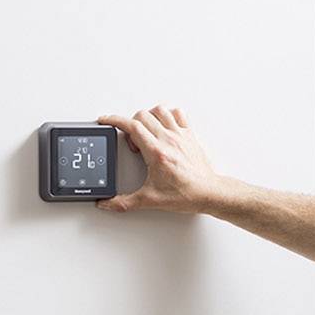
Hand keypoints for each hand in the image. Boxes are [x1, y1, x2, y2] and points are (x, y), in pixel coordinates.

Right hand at [96, 106, 229, 213]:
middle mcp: (169, 139)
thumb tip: (107, 203)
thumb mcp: (150, 200)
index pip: (132, 126)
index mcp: (156, 152)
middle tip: (132, 143)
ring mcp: (180, 135)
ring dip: (148, 117)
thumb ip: (124, 202)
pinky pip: (178, 114)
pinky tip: (165, 128)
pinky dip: (168, 115)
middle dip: (130, 125)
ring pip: (159, 111)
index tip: (106, 120)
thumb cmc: (186, 194)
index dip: (115, 120)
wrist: (208, 193)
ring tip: (146, 133)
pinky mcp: (190, 136)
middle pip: (142, 116)